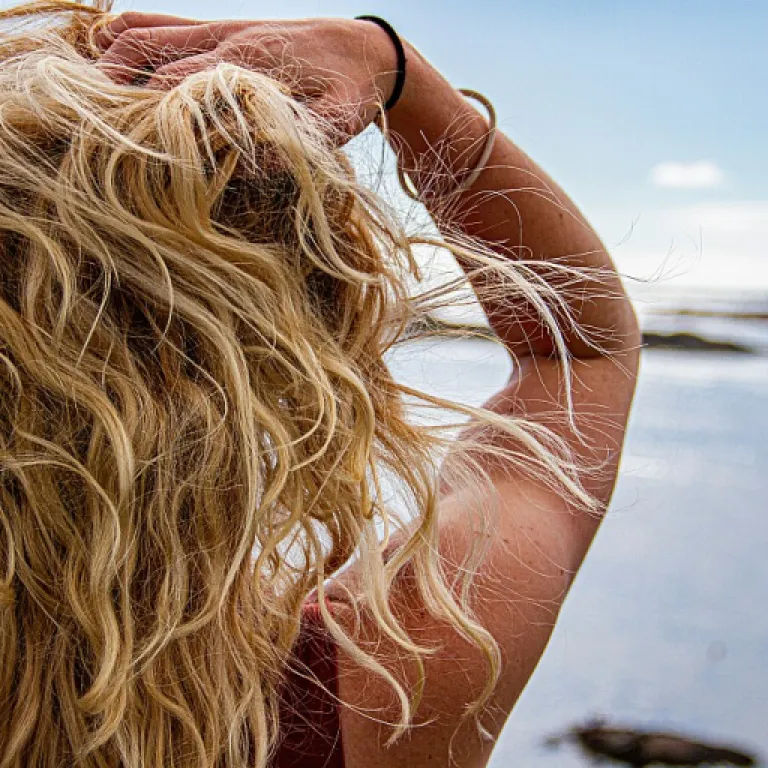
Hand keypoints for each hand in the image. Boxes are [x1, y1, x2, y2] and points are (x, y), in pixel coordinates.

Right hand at [96, 13, 399, 140]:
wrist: (365, 50)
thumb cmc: (350, 94)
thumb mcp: (336, 126)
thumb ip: (296, 143)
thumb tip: (247, 165)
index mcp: (247, 66)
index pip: (178, 87)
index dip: (146, 116)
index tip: (125, 148)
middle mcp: (223, 41)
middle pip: (147, 58)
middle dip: (115, 93)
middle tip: (92, 131)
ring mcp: (216, 29)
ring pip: (142, 33)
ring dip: (109, 61)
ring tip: (88, 99)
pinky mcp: (216, 28)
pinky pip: (158, 21)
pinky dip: (125, 34)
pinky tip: (106, 58)